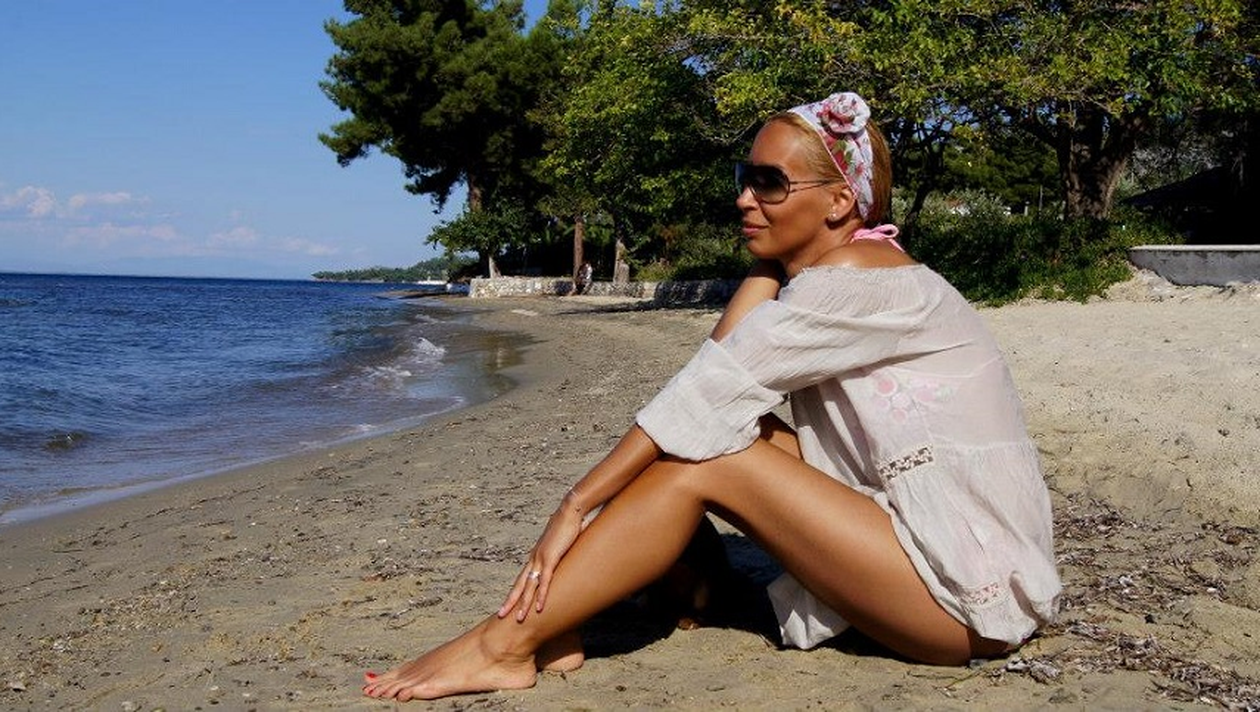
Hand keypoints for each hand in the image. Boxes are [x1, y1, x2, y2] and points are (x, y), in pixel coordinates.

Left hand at [497, 500, 586, 622]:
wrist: (570, 510)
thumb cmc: (568, 524)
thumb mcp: (562, 541)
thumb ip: (561, 550)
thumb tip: (565, 552)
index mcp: (536, 555)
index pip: (522, 577)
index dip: (515, 591)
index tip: (509, 603)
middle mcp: (534, 558)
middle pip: (519, 584)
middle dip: (510, 601)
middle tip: (501, 615)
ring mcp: (541, 558)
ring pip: (529, 586)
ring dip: (523, 604)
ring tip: (518, 618)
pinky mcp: (551, 558)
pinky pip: (545, 581)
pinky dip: (541, 595)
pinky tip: (540, 608)